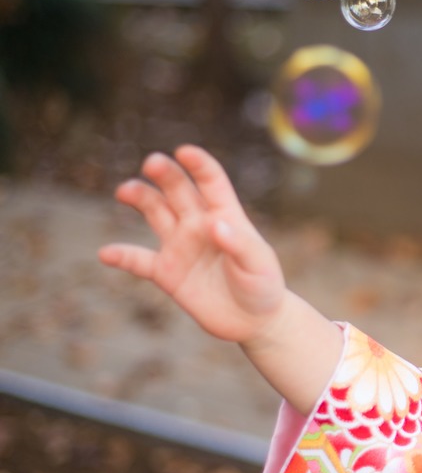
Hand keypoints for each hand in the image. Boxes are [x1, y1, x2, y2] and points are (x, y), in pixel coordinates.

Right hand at [99, 146, 286, 343]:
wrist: (253, 320)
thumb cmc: (263, 286)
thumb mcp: (259, 264)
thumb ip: (239, 244)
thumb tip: (215, 224)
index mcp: (226, 216)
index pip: (211, 182)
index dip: (199, 165)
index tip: (185, 151)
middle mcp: (198, 224)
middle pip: (177, 190)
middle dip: (165, 174)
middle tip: (153, 164)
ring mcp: (180, 246)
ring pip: (154, 212)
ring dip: (140, 198)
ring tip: (125, 191)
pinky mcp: (167, 272)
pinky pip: (139, 260)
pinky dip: (122, 256)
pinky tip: (106, 254)